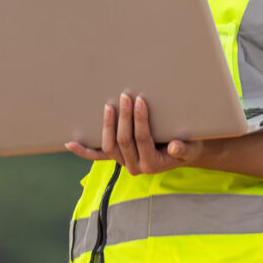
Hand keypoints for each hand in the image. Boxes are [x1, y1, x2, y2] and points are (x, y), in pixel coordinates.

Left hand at [65, 92, 204, 174]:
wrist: (183, 152)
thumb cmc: (188, 145)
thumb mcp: (191, 147)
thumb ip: (184, 149)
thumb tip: (175, 147)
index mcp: (153, 165)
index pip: (142, 139)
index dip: (139, 120)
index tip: (140, 101)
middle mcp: (135, 167)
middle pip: (124, 140)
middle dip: (124, 117)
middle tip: (125, 96)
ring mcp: (123, 162)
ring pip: (109, 145)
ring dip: (107, 125)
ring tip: (109, 106)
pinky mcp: (116, 157)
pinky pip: (97, 156)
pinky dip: (84, 151)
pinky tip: (71, 143)